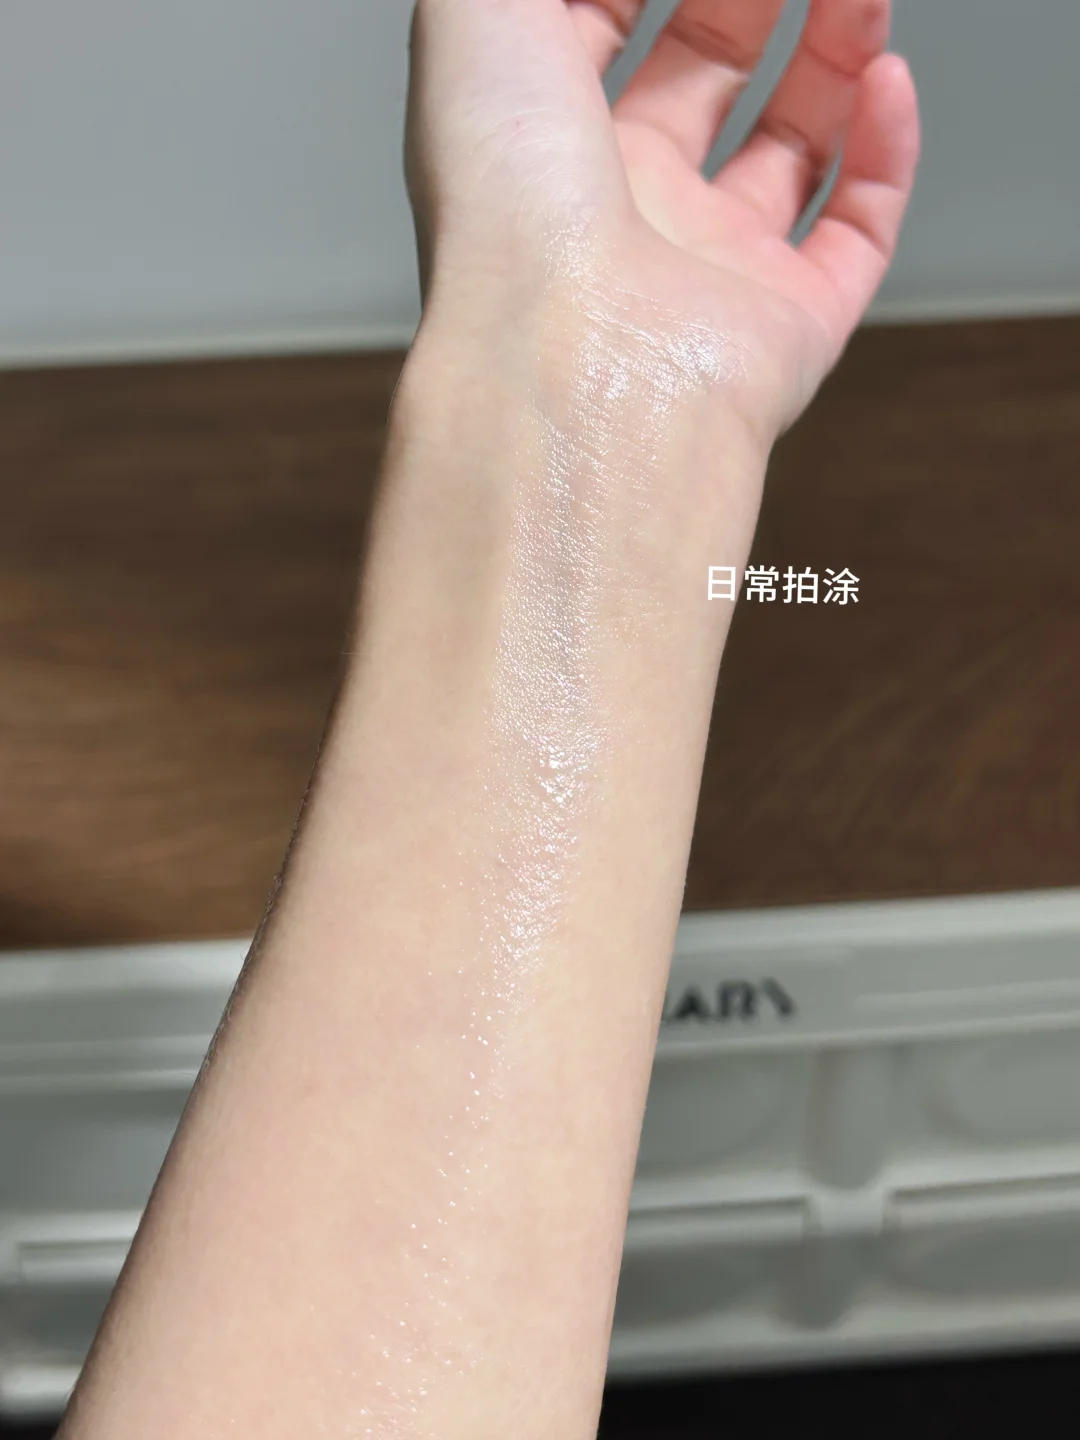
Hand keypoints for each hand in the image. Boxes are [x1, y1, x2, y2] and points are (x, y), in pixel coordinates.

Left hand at [406, 0, 918, 444]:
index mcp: (546, 148)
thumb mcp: (476, 16)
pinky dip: (884, 152)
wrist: (574, 360)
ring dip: (834, 53)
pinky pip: (856, 232)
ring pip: (793, 147)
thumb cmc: (507, 207)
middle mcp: (626, 213)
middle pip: (707, 80)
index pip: (602, 29)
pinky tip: (887, 76)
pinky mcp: (788, 326)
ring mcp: (710, 272)